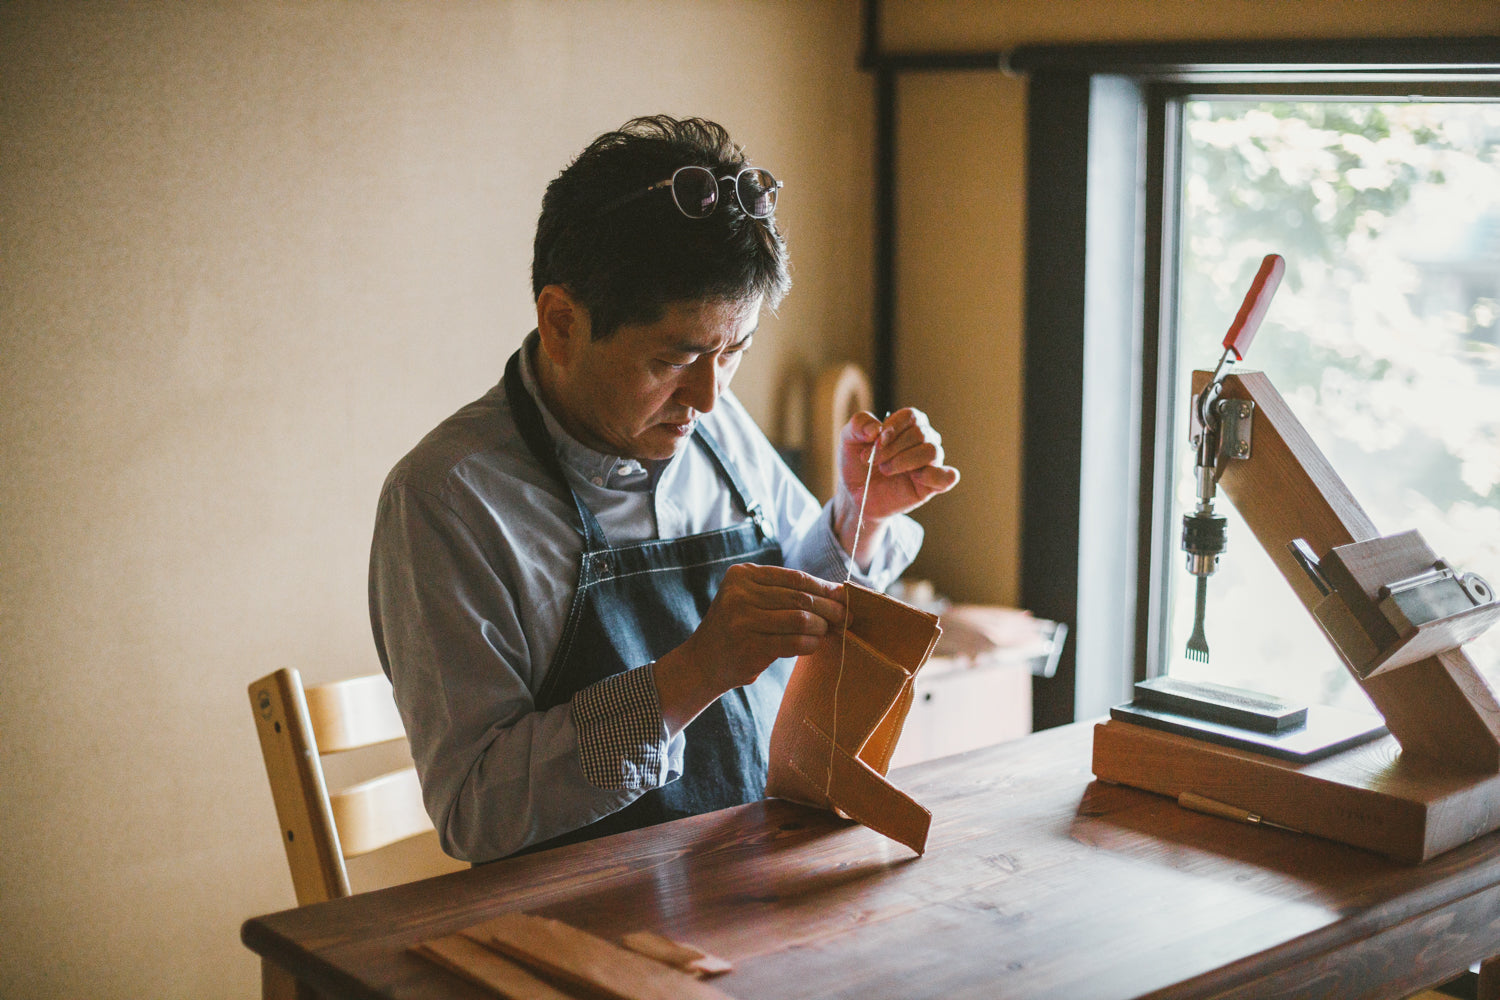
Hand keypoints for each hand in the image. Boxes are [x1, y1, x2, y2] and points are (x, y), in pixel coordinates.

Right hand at [653, 564, 844, 736]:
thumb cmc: (739, 628)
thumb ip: (786, 593)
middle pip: (800, 598)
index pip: (795, 578)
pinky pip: (794, 642)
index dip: (824, 587)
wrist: (704, 662)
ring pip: (800, 619)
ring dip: (822, 627)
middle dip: (829, 608)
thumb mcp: (753, 600)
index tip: (844, 597)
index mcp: (743, 575)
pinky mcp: (748, 646)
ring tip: (828, 632)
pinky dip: (810, 644)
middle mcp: (739, 593)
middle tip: (846, 617)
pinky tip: (814, 645)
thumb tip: (837, 592)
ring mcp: (742, 620)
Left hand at [834, 408, 960, 567]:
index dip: (893, 427)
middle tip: (871, 460)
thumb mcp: (848, 439)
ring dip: (904, 460)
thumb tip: (875, 429)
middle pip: (920, 433)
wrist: (856, 494)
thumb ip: (859, 424)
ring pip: (932, 451)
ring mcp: (931, 463)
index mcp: (909, 424)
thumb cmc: (857, 463)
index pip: (912, 416)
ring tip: (885, 470)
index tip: (875, 440)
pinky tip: (915, 477)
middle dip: (891, 447)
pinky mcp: (932, 485)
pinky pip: (948, 477)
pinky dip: (934, 475)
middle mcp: (925, 440)